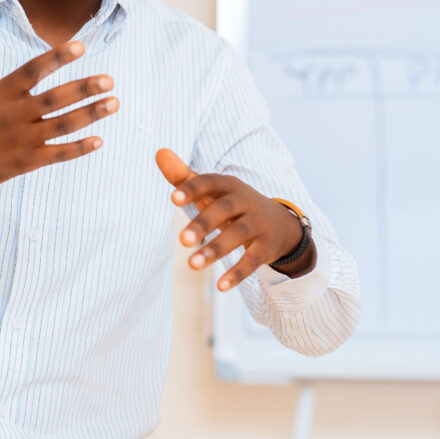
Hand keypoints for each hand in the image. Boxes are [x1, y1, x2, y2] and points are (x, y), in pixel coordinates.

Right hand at [0, 35, 118, 226]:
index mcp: (0, 93)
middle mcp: (12, 115)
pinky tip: (99, 140)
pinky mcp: (24, 163)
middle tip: (109, 80)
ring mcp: (20, 140)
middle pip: (55, 98)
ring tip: (114, 103)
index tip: (81, 46)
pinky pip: (57, 154)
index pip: (33, 70)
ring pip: (62, 125)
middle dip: (84, 88)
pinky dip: (78, 148)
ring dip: (90, 114)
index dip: (57, 57)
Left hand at [154, 148, 309, 290]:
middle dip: (203, 225)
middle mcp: (245, 202)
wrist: (280, 225)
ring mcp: (258, 225)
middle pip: (223, 210)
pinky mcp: (266, 248)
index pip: (210, 183)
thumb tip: (159, 152)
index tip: (173, 198)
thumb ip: (184, 177)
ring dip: (215, 250)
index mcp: (229, 186)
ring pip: (237, 236)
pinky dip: (237, 273)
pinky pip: (252, 261)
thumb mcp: (212, 192)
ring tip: (191, 264)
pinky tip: (220, 286)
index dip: (192, 190)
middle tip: (181, 240)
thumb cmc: (233, 206)